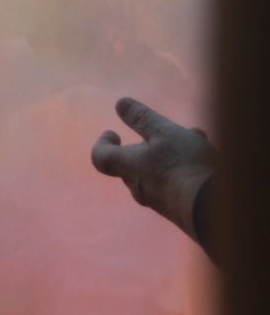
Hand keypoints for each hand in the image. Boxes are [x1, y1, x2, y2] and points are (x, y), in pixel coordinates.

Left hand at [90, 96, 214, 240]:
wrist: (213, 211)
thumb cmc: (184, 166)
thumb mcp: (164, 133)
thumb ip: (142, 118)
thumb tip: (120, 103)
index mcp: (128, 166)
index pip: (101, 157)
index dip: (103, 144)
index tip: (113, 133)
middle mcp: (139, 187)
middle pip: (135, 163)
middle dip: (152, 143)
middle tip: (172, 130)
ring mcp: (160, 202)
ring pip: (161, 171)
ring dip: (175, 153)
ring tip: (198, 138)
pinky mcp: (181, 211)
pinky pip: (177, 186)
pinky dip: (187, 170)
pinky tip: (211, 159)